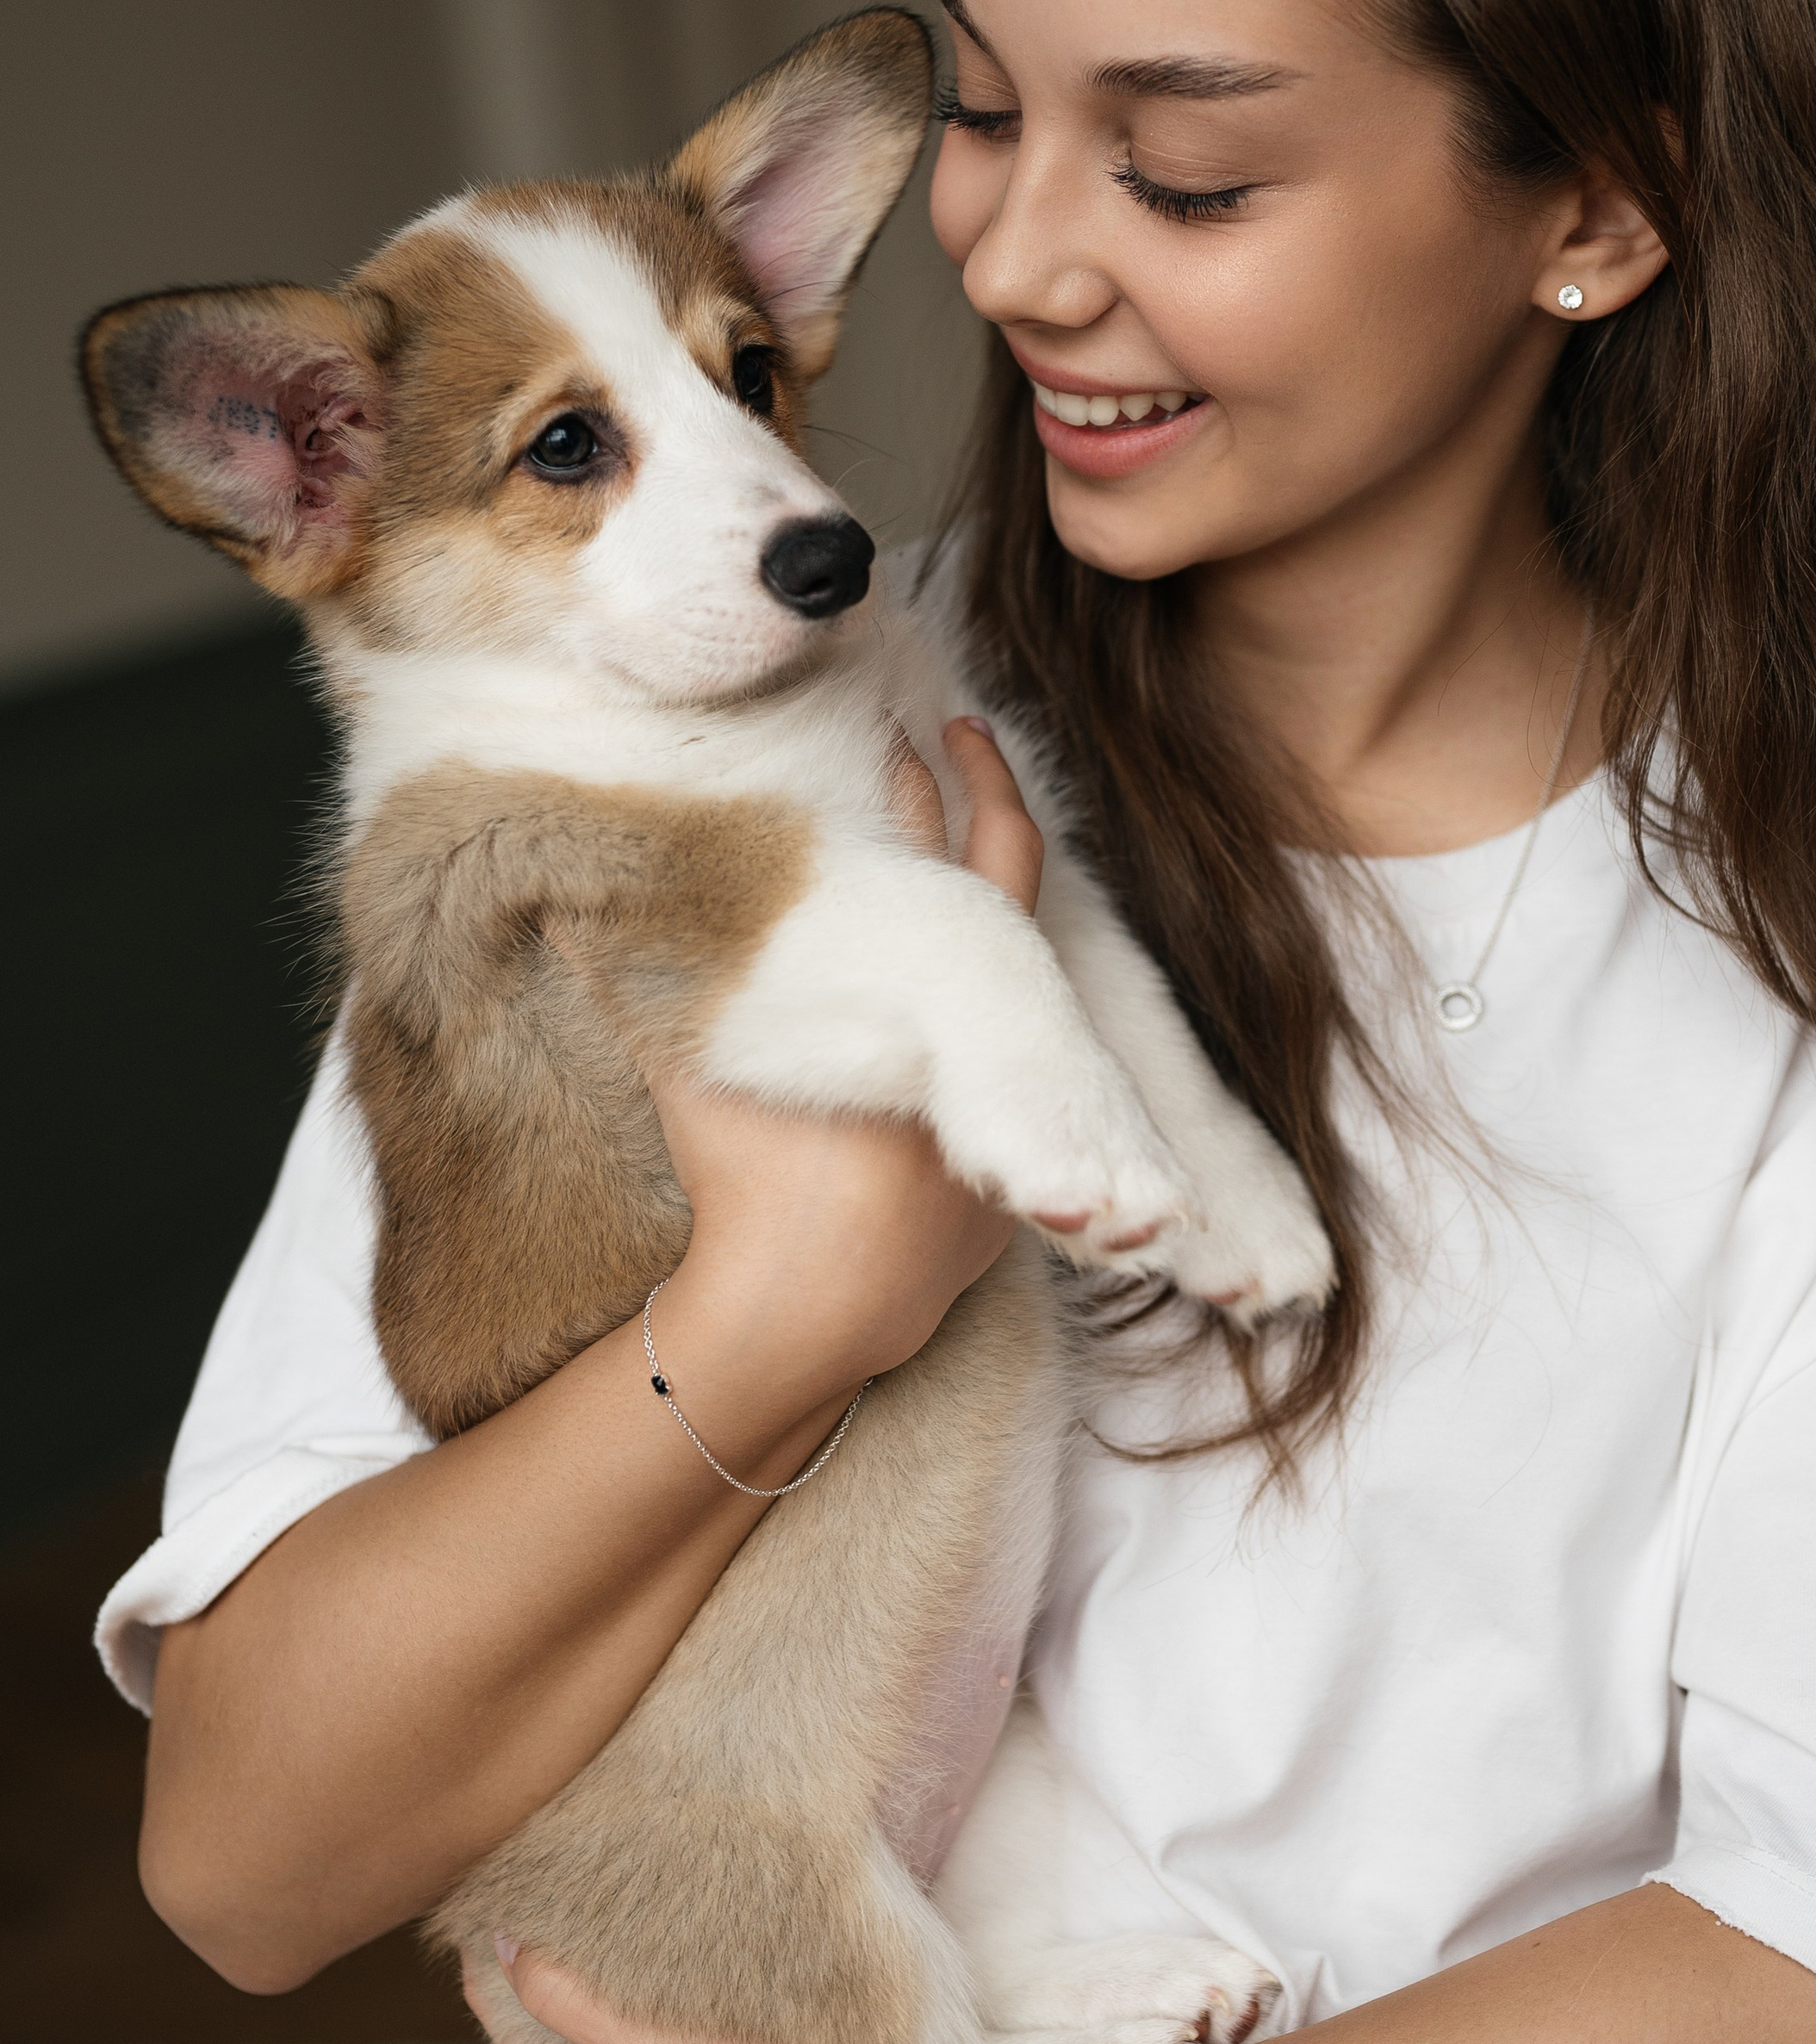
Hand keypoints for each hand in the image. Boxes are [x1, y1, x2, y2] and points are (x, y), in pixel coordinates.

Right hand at [642, 719, 1046, 1425]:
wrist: (800, 1320)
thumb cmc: (753, 1180)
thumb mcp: (692, 1061)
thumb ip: (639, 968)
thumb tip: (567, 889)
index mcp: (939, 999)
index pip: (979, 851)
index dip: (959, 777)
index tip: (941, 723)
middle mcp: (996, 1046)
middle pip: (1016, 898)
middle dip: (985, 812)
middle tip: (957, 740)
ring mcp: (1009, 1116)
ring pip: (1019, 989)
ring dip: (976, 925)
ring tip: (939, 858)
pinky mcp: (1002, 1188)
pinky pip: (1010, 1085)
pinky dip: (975, 1034)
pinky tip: (929, 1019)